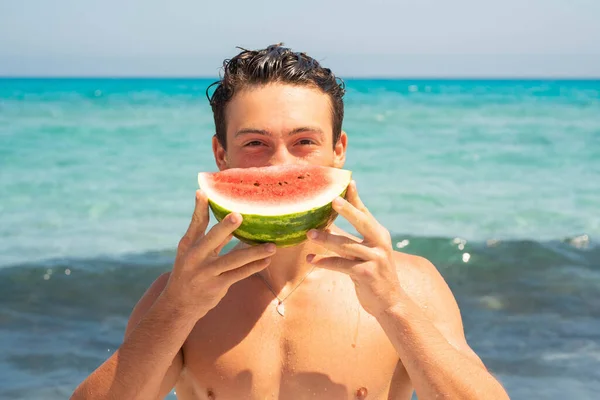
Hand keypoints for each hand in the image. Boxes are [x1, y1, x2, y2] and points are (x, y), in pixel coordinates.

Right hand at [164, 190, 275, 317]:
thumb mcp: (192, 254)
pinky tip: (266, 261)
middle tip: (240, 215)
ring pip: (233, 260)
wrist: (179, 305)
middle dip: (225, 227)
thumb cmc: (189, 273)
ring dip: (254, 253)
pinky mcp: (217, 285)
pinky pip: (239, 274)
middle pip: (212, 239)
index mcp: (188, 245)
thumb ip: (210, 238)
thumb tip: (229, 220)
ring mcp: (206, 272)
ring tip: (272, 246)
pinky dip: (253, 267)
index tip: (204, 192)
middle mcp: (195, 257)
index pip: (196, 223)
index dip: (200, 208)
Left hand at [306, 181, 403, 316]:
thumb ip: (352, 239)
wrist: (390, 303)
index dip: (356, 198)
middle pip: (362, 222)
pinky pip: (341, 265)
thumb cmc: (373, 274)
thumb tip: (329, 225)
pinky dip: (325, 262)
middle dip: (347, 210)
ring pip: (346, 245)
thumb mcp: (367, 254)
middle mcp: (379, 244)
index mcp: (379, 235)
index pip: (365, 213)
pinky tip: (311, 260)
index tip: (348, 182)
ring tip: (309, 234)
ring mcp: (375, 259)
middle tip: (332, 199)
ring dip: (326, 239)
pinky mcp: (366, 274)